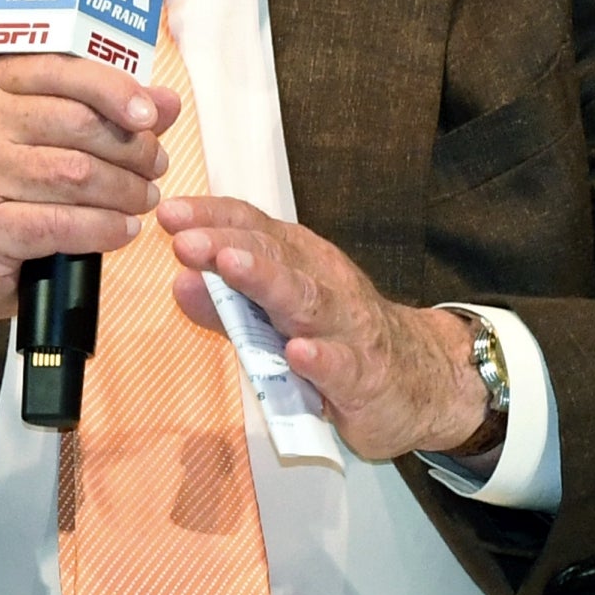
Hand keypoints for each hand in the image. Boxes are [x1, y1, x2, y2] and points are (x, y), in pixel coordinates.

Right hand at [0, 56, 178, 394]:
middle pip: (77, 122)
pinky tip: (123, 231)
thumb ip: (100, 109)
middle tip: (155, 167)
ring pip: (77, 173)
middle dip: (131, 147)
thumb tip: (167, 102)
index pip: (62, 69)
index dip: (116, 89)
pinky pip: (63, 223)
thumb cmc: (0, 186)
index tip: (150, 115)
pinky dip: (105, 229)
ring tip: (143, 199)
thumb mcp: (39, 134)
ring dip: (126, 191)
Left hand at [155, 196, 489, 459]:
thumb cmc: (337, 338)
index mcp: (300, 261)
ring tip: (230, 267)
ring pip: (306, 300)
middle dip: (227, 245)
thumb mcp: (278, 317)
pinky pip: (342, 366)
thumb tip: (179, 281)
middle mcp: (324, 283)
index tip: (170, 214)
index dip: (212, 219)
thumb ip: (225, 305)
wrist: (424, 381)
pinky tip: (297, 353)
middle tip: (186, 241)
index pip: (253, 228)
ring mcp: (347, 329)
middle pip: (274, 257)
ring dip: (267, 281)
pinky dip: (320, 359)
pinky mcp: (365, 377)